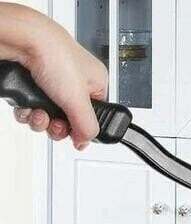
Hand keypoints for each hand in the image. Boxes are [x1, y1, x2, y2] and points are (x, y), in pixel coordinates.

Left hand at [0, 4, 107, 148]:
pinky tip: (28, 106)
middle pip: (69, 120)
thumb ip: (87, 127)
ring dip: (41, 121)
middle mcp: (73, 83)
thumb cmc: (54, 55)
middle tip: (55, 124)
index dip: (82, 128)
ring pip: (49, 117)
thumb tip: (85, 142)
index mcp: (94, 83)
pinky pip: (31, 109)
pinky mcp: (31, 85)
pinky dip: (27, 112)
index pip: (94, 117)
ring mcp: (51, 84)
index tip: (74, 135)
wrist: (21, 39)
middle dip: (58, 127)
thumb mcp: (78, 101)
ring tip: (39, 113)